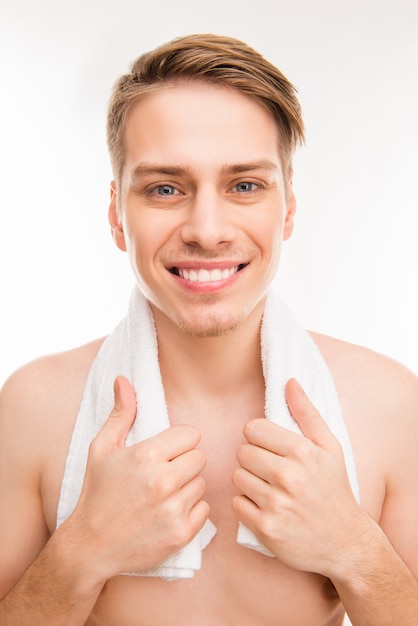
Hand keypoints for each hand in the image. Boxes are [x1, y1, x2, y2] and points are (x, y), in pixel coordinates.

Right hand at [68, 376, 208, 578]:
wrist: (90, 546)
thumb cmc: (97, 493)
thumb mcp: (102, 449)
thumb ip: (120, 413)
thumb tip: (124, 380)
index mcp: (147, 456)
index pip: (191, 434)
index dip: (179, 442)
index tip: (166, 452)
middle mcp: (163, 481)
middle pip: (200, 458)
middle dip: (184, 463)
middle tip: (163, 474)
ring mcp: (173, 509)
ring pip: (201, 484)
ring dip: (187, 487)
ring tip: (163, 495)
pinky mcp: (181, 533)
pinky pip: (205, 509)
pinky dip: (191, 511)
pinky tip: (169, 513)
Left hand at [232, 378, 362, 576]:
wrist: (346, 543)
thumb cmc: (335, 489)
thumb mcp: (330, 447)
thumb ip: (307, 412)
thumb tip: (289, 381)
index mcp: (302, 451)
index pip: (253, 429)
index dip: (258, 437)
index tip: (270, 447)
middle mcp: (288, 476)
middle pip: (242, 452)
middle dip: (253, 459)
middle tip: (270, 470)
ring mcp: (276, 503)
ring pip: (237, 477)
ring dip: (248, 481)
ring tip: (268, 488)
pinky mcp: (266, 528)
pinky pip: (237, 504)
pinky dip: (246, 505)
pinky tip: (265, 507)